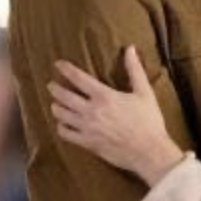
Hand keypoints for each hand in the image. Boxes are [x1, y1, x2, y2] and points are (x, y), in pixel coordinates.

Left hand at [49, 46, 183, 185]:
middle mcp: (91, 111)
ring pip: (61, 114)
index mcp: (104, 96)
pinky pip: (66, 133)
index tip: (58, 64)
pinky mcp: (87, 143)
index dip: (66, 69)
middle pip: (64, 96)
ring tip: (56, 104)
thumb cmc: (149, 121)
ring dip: (56, 107)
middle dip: (55, 88)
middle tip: (51, 85)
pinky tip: (63, 125)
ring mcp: (87, 128)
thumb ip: (135, 70)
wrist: (148, 152)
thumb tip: (130, 49)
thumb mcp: (145, 93)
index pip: (78, 78)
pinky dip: (61, 127)